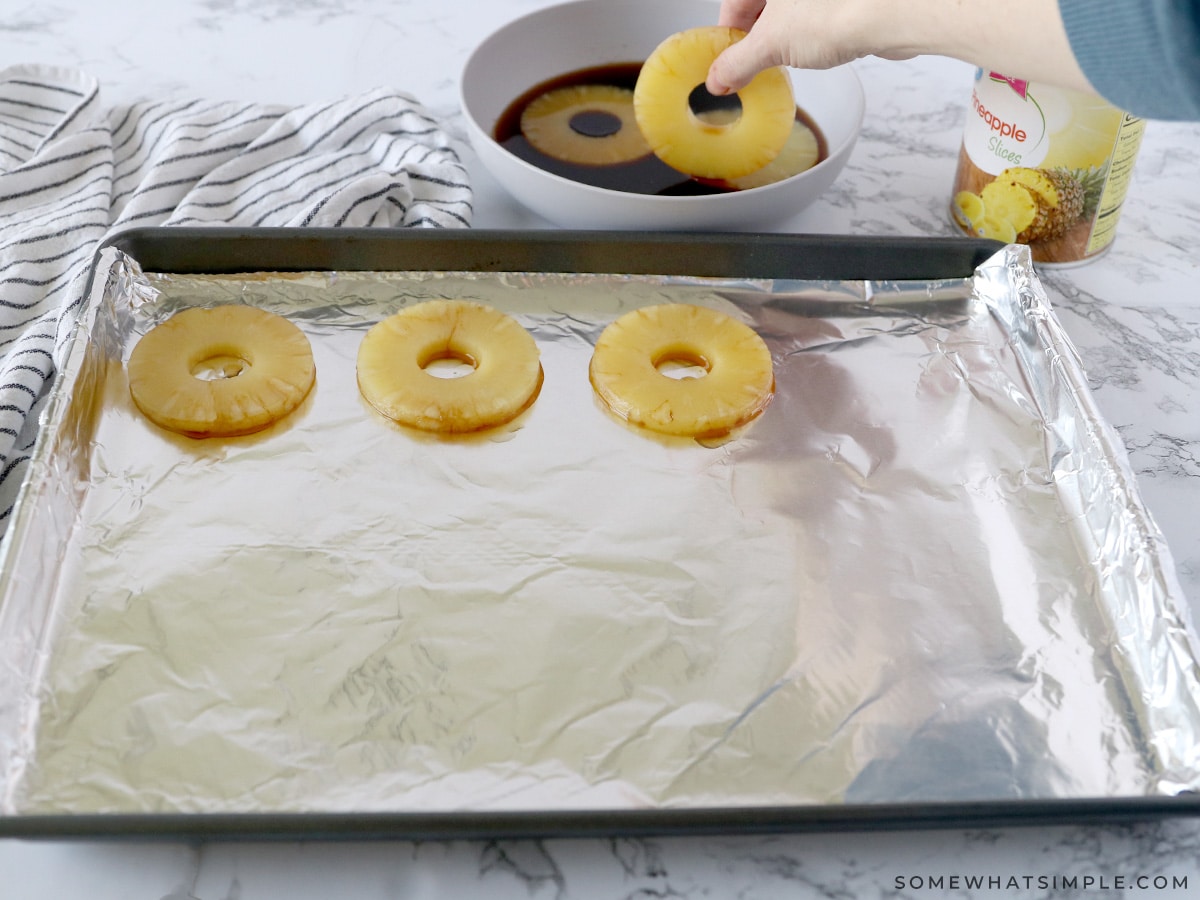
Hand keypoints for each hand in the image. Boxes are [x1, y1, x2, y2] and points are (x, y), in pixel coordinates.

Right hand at [704, 0, 1093, 99]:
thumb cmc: (837, 11)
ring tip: (784, 62)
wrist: (895, 11)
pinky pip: (819, 13)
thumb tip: (720, 77)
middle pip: (762, 4)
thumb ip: (739, 62)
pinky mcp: (849, 1)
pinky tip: (814, 51)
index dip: (728, 33)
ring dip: (784, 36)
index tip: (727, 62)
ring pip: (792, 9)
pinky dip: (812, 32)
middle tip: (752, 67)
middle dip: (755, 37)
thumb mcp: (771, 44)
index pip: (734, 1)